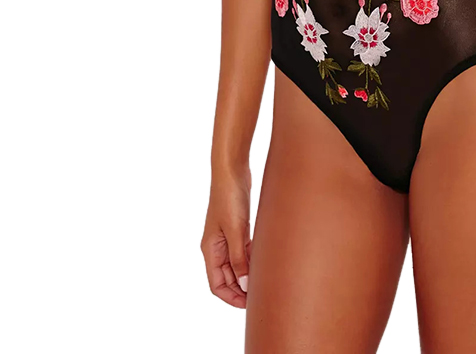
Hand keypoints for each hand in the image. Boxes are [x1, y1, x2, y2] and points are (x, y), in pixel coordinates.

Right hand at [201, 164, 252, 308]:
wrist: (232, 170)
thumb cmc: (229, 197)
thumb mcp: (236, 230)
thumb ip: (239, 258)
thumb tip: (244, 286)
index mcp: (210, 249)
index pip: (217, 285)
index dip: (231, 298)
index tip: (249, 305)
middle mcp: (215, 246)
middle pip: (227, 278)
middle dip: (241, 289)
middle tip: (261, 296)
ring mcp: (226, 237)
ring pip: (236, 265)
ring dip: (247, 275)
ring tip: (265, 282)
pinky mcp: (237, 227)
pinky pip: (243, 251)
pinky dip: (251, 259)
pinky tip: (264, 262)